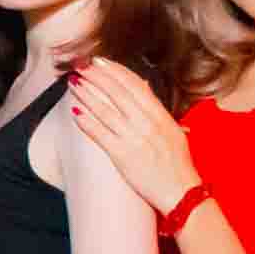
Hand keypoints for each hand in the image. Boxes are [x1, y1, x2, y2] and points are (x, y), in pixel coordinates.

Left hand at [65, 61, 201, 215]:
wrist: (181, 192)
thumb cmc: (177, 164)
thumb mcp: (173, 130)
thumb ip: (156, 109)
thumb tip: (143, 87)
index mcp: (161, 116)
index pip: (135, 86)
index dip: (115, 71)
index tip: (100, 61)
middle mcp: (148, 124)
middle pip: (118, 93)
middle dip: (97, 77)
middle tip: (81, 66)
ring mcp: (135, 139)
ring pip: (106, 110)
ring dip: (87, 95)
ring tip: (73, 83)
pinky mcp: (122, 156)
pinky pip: (100, 134)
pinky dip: (86, 122)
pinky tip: (74, 111)